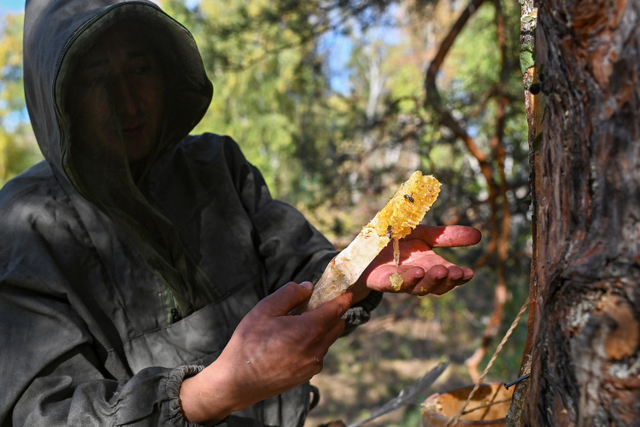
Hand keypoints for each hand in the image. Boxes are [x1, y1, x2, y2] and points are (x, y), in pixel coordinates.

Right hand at [179, 282, 351, 425]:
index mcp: (309, 329)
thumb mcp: (265, 309)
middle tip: (314, 304)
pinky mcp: (306, 375)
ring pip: (327, 340)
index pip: (337, 309)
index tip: (347, 291)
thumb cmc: (248, 343)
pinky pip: (317, 354)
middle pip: (337, 325)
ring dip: (321, 329)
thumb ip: (290, 293)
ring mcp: (313, 365)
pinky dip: (312, 344)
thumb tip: (308, 287)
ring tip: (296, 324)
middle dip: (332, 312)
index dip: (344, 298)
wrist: (237, 382)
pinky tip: (291, 342)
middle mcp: (317, 349)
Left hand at [352, 225, 480, 299]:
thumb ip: (447, 236)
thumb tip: (479, 235)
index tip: (469, 273)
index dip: (459, 277)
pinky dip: (406, 279)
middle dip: (447, 280)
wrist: (363, 246)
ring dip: (430, 280)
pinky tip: (416, 272)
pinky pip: (395, 283)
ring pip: (418, 287)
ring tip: (440, 270)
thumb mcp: (423, 233)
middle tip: (456, 272)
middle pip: (436, 285)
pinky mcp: (382, 281)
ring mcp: (400, 280)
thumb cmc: (396, 240)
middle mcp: (418, 276)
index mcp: (430, 265)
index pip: (449, 276)